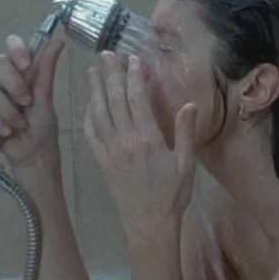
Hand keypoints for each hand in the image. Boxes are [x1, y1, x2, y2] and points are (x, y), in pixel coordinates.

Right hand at [0, 35, 66, 172]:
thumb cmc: (43, 126)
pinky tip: (7, 131)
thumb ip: (47, 69)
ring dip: (8, 110)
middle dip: (14, 84)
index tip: (26, 64)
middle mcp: (7, 80)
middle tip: (26, 102)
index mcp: (24, 72)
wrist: (33, 153)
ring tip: (20, 124)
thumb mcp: (46, 97)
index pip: (13, 45)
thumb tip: (58, 41)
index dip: (16, 50)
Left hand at [84, 51, 198, 239]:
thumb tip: (190, 103)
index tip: (133, 59)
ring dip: (95, 89)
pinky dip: (88, 115)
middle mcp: (125, 142)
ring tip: (93, 70)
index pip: (138, 100)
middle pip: (115, 101)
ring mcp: (110, 152)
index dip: (134, 77)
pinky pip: (90, 133)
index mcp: (148, 140)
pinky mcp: (101, 162)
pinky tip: (89, 103)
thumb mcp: (186, 164)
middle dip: (111, 75)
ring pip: (99, 113)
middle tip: (107, 54)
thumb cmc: (172, 195)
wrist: (149, 224)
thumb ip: (185, 133)